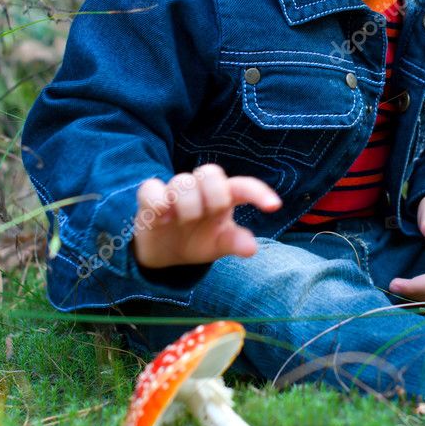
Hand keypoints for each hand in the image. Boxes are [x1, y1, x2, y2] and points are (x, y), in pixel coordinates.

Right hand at [132, 163, 281, 267]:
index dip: (258, 193)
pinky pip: (151, 188)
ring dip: (186, 207)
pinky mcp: (150, 196)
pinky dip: (158, 203)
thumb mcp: (219, 245)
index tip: (274, 206)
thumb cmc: (198, 241)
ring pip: (182, 182)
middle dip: (213, 196)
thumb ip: (234, 242)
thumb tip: (251, 248)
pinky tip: (162, 219)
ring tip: (181, 223)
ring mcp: (175, 191)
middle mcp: (200, 189)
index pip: (243, 187)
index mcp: (223, 197)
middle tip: (207, 216)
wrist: (165, 254)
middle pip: (210, 172)